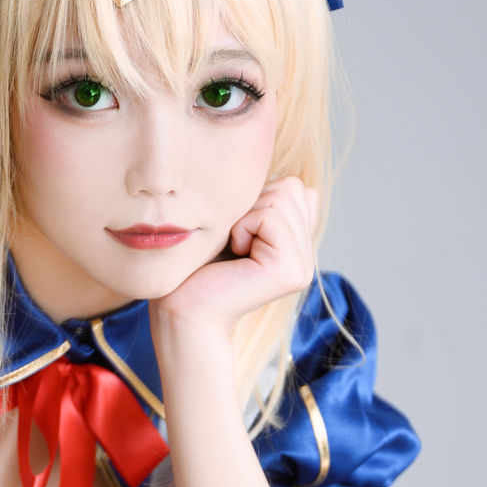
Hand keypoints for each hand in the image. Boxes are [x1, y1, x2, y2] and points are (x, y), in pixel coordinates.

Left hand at [152, 175, 320, 335]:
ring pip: (282, 196)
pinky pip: (270, 215)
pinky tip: (234, 256)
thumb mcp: (232, 224)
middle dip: (251, 204)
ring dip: (244, 216)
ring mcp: (304, 266)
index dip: (254, 199)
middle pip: (291, 186)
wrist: (180, 311)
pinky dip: (243, 227)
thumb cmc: (194, 268)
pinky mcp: (292, 270)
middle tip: (231, 243)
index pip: (294, 186)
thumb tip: (283, 175)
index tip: (233, 234)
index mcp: (296, 245)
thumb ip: (263, 203)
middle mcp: (306, 256)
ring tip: (232, 250)